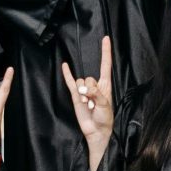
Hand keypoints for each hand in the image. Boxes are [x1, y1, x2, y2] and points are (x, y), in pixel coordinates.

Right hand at [60, 37, 115, 165]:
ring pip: (80, 82)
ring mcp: (84, 90)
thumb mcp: (104, 105)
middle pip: (89, 77)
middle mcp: (95, 85)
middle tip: (93, 104)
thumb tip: (84, 87)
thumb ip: (96, 94)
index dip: (106, 52)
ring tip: (87, 105)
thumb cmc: (105, 118)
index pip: (105, 65)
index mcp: (105, 85)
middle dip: (89, 89)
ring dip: (82, 94)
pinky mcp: (76, 95)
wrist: (96, 131)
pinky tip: (65, 65)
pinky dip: (67, 74)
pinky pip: (70, 82)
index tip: (106, 39)